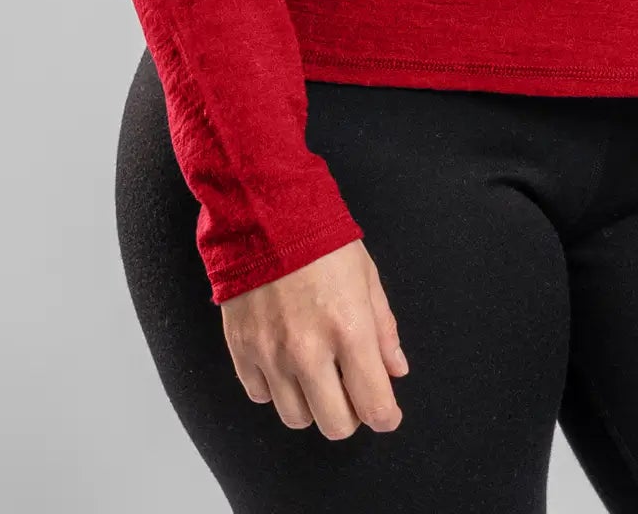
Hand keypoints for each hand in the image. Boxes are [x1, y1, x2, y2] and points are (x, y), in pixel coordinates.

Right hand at [221, 238, 409, 437]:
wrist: (265, 213)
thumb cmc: (322, 240)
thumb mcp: (366, 277)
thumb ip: (384, 329)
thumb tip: (396, 370)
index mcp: (349, 330)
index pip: (374, 405)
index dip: (386, 417)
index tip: (386, 413)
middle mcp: (308, 351)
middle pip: (335, 425)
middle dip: (351, 415)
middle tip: (351, 391)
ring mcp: (271, 354)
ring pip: (297, 418)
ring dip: (312, 405)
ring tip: (317, 375)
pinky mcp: (241, 350)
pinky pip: (260, 396)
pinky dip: (276, 389)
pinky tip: (284, 363)